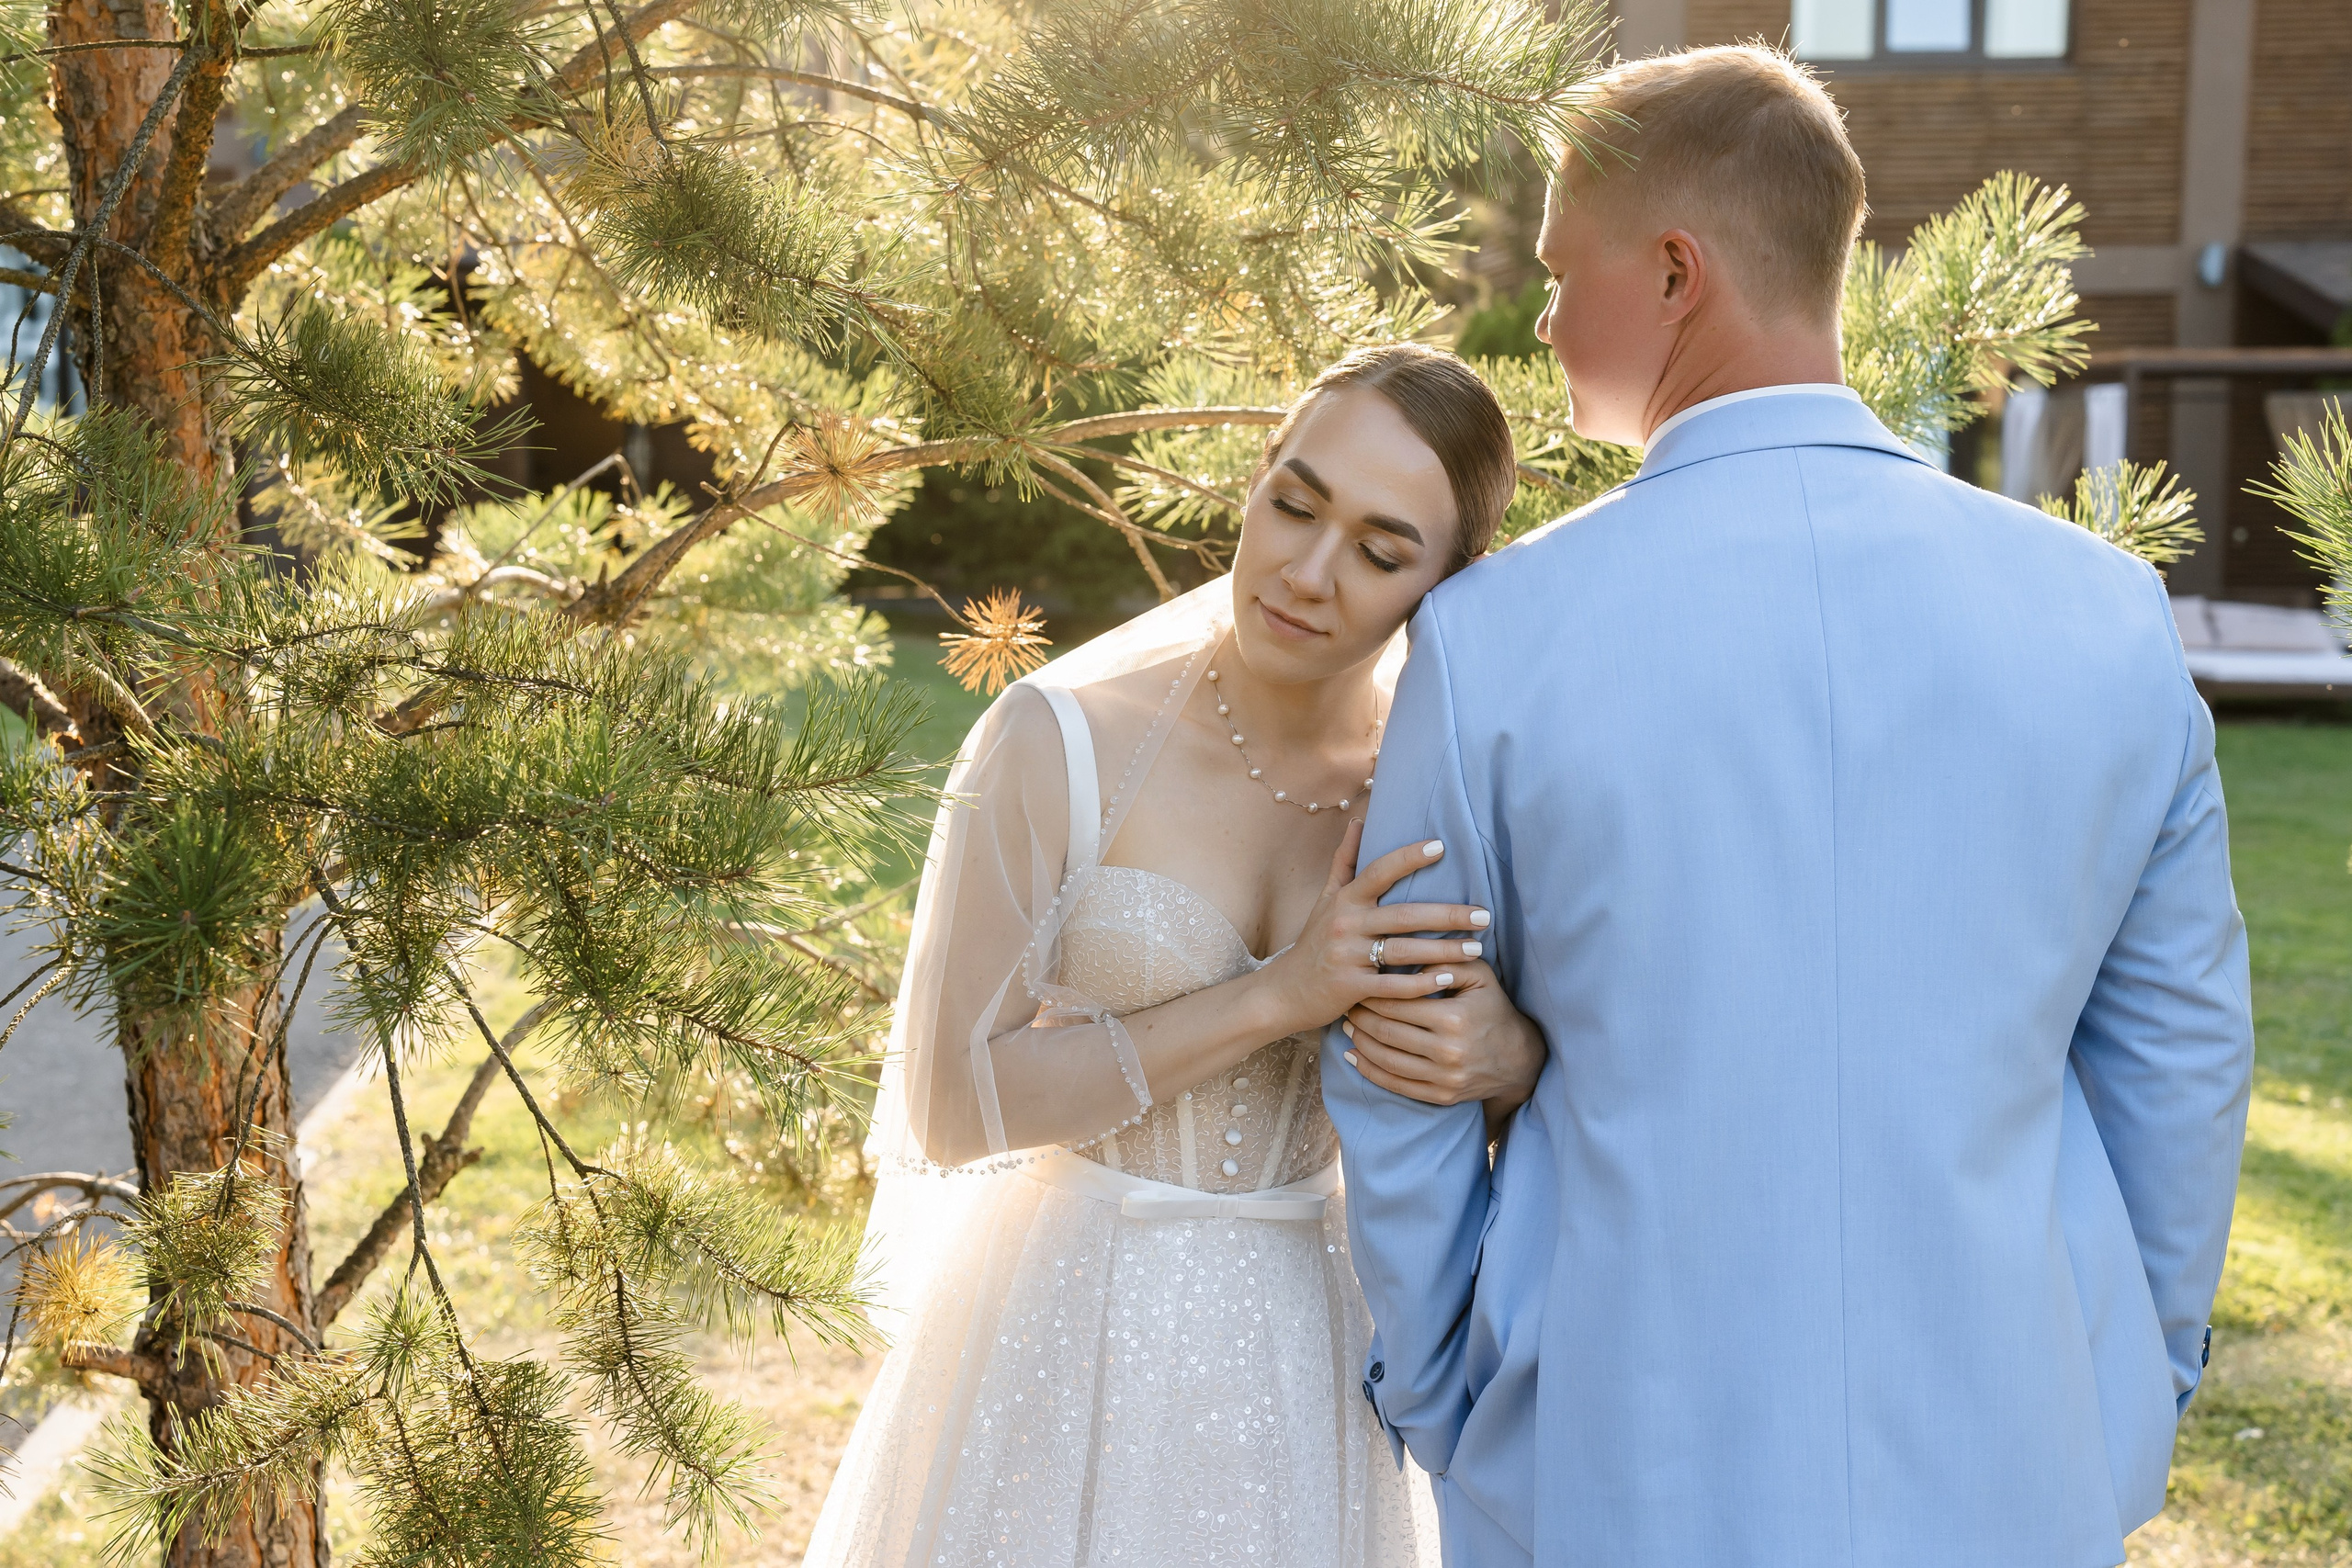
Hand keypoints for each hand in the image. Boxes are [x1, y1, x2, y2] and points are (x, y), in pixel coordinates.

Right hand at [1252, 819, 1492, 1038]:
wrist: (1284, 991)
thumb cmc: (1314, 942)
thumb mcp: (1326, 899)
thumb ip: (1345, 861)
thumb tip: (1360, 820)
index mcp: (1344, 900)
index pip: (1379, 871)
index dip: (1409, 857)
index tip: (1441, 847)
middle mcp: (1345, 924)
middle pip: (1404, 915)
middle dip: (1448, 915)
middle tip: (1484, 915)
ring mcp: (1347, 957)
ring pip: (1404, 952)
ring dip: (1444, 951)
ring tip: (1477, 949)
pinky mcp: (1350, 988)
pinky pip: (1393, 987)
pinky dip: (1422, 984)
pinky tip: (1448, 979)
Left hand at [1340, 959, 1544, 1124]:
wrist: (1518, 1058)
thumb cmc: (1492, 1008)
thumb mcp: (1479, 975)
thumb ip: (1446, 960)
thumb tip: (1410, 956)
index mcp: (1455, 1018)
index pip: (1399, 1004)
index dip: (1373, 994)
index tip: (1359, 984)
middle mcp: (1448, 1051)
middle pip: (1388, 1032)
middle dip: (1361, 1018)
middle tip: (1347, 1005)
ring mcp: (1444, 1078)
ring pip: (1387, 1060)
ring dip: (1361, 1043)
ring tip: (1347, 1027)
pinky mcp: (1441, 1097)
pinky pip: (1396, 1085)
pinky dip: (1370, 1071)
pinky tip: (1354, 1056)